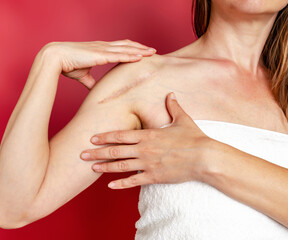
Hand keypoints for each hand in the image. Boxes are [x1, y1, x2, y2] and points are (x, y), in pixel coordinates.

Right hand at [41, 40, 155, 88]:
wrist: (56, 58)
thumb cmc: (67, 64)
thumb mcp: (83, 75)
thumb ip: (91, 82)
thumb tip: (96, 91)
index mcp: (99, 50)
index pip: (120, 47)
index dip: (131, 49)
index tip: (141, 52)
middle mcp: (103, 47)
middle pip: (127, 45)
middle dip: (140, 48)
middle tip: (153, 51)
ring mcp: (102, 49)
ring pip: (126, 48)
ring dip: (140, 50)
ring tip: (152, 53)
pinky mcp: (100, 54)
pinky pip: (119, 55)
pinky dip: (131, 55)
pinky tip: (140, 57)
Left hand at [80, 92, 214, 188]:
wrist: (205, 158)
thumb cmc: (194, 138)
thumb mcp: (182, 119)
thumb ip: (173, 106)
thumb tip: (171, 94)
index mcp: (148, 135)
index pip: (120, 135)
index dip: (104, 136)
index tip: (92, 138)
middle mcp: (144, 149)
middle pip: (115, 151)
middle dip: (97, 152)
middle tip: (82, 154)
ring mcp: (147, 164)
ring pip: (120, 166)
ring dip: (104, 167)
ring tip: (91, 168)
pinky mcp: (154, 177)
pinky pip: (133, 181)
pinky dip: (120, 184)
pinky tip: (109, 185)